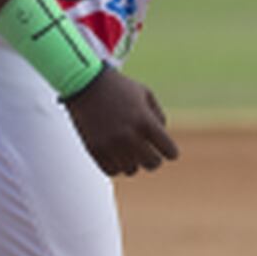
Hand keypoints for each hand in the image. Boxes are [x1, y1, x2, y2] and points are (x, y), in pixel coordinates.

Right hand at [64, 66, 178, 176]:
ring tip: (128, 149)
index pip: (169, 151)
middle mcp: (130, 136)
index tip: (167, 151)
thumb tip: (163, 140)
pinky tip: (116, 154)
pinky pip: (113, 171)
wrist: (86, 84)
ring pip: (132, 170)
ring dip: (133, 162)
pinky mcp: (95, 150)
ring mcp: (111, 145)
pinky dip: (116, 165)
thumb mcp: (146, 95)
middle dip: (153, 158)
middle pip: (153, 164)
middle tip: (148, 152)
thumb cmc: (119, 88)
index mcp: (145, 122)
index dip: (170, 152)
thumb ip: (159, 117)